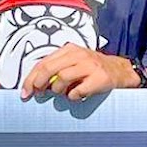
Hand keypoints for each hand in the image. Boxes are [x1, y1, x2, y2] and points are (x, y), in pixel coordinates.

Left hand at [19, 46, 133, 101]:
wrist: (121, 71)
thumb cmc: (94, 69)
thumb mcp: (75, 63)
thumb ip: (57, 69)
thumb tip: (35, 84)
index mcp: (69, 50)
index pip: (43, 63)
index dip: (31, 78)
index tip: (25, 91)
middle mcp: (78, 55)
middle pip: (48, 69)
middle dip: (38, 84)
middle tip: (37, 95)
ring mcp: (90, 66)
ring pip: (61, 79)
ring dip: (58, 91)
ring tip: (64, 93)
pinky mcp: (99, 78)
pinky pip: (77, 91)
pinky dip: (73, 96)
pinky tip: (77, 96)